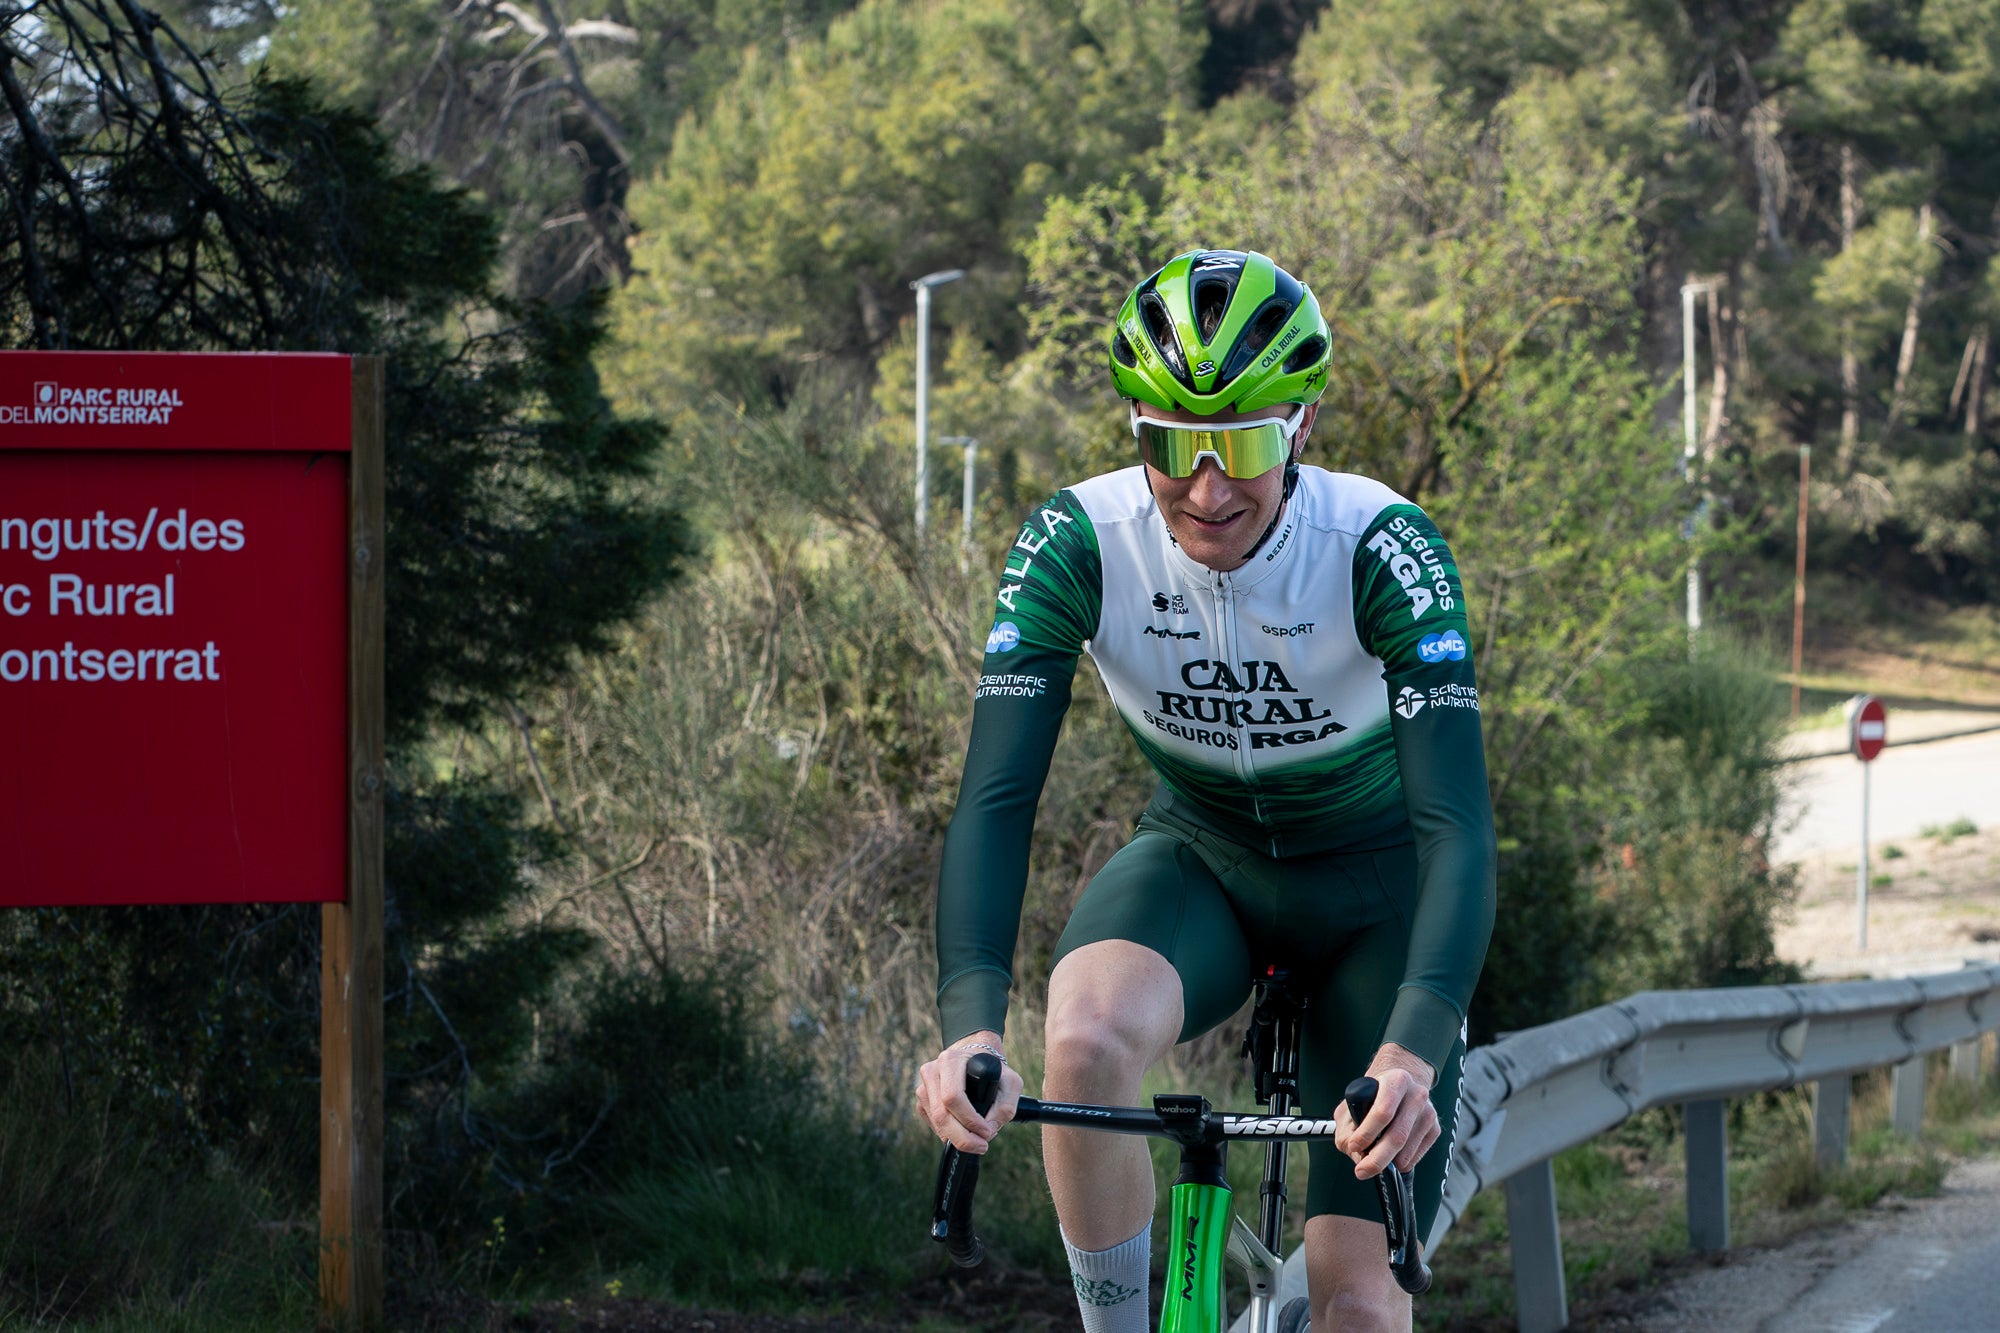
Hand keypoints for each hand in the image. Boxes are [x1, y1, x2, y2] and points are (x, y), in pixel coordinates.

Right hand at [917, 1031, 1024, 1153]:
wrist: (975, 1058)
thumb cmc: (993, 1070)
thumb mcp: (1011, 1082)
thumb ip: (1005, 1108)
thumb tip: (987, 1131)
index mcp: (950, 1061)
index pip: (953, 1097)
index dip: (969, 1119)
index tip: (987, 1132)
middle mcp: (932, 1071)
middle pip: (941, 1114)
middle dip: (962, 1137)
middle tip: (982, 1147)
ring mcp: (924, 1086)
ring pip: (936, 1122)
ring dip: (957, 1137)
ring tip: (977, 1139)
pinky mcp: (922, 1101)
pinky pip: (933, 1124)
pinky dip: (949, 1133)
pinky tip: (964, 1130)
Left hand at [1333, 1043, 1438, 1179]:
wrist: (1399, 1087)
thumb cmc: (1370, 1098)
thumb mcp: (1351, 1104)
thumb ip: (1347, 1129)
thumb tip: (1358, 1156)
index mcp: (1395, 1082)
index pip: (1383, 1112)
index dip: (1366, 1133)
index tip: (1354, 1147)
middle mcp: (1416, 1095)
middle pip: (1398, 1135)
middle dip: (1377, 1158)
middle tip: (1361, 1171)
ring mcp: (1429, 1113)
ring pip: (1406, 1150)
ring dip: (1386, 1162)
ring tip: (1371, 1160)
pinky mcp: (1435, 1129)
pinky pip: (1415, 1156)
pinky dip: (1399, 1162)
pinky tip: (1389, 1155)